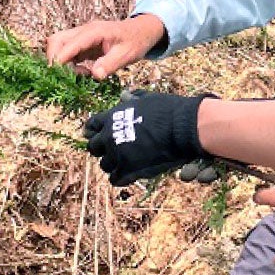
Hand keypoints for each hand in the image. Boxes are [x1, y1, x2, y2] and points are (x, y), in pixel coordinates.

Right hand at [47, 13, 168, 77]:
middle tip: (68, 76)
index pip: (71, 43)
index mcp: (94, 32)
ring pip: (58, 45)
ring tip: (81, 74)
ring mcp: (81, 37)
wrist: (141, 32)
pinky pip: (67, 52)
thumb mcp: (127, 55)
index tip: (55, 73)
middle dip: (55, 59)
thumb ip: (110, 64)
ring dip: (62, 62)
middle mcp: (84, 31)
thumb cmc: (135, 41)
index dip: (61, 58)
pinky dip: (69, 64)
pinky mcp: (82, 44)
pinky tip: (83, 72)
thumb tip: (95, 75)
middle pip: (56, 40)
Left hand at [82, 91, 207, 186]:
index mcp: (111, 117)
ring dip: (113, 165)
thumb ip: (133, 99)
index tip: (100, 134)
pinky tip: (130, 175)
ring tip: (125, 164)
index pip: (91, 125)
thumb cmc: (169, 110)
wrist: (183, 128)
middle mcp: (109, 136)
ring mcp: (118, 154)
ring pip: (104, 165)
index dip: (95, 131)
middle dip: (102, 149)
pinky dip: (121, 178)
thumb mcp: (148, 99)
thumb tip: (124, 95)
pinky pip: (115, 179)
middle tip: (114, 151)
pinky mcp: (128, 170)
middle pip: (93, 147)